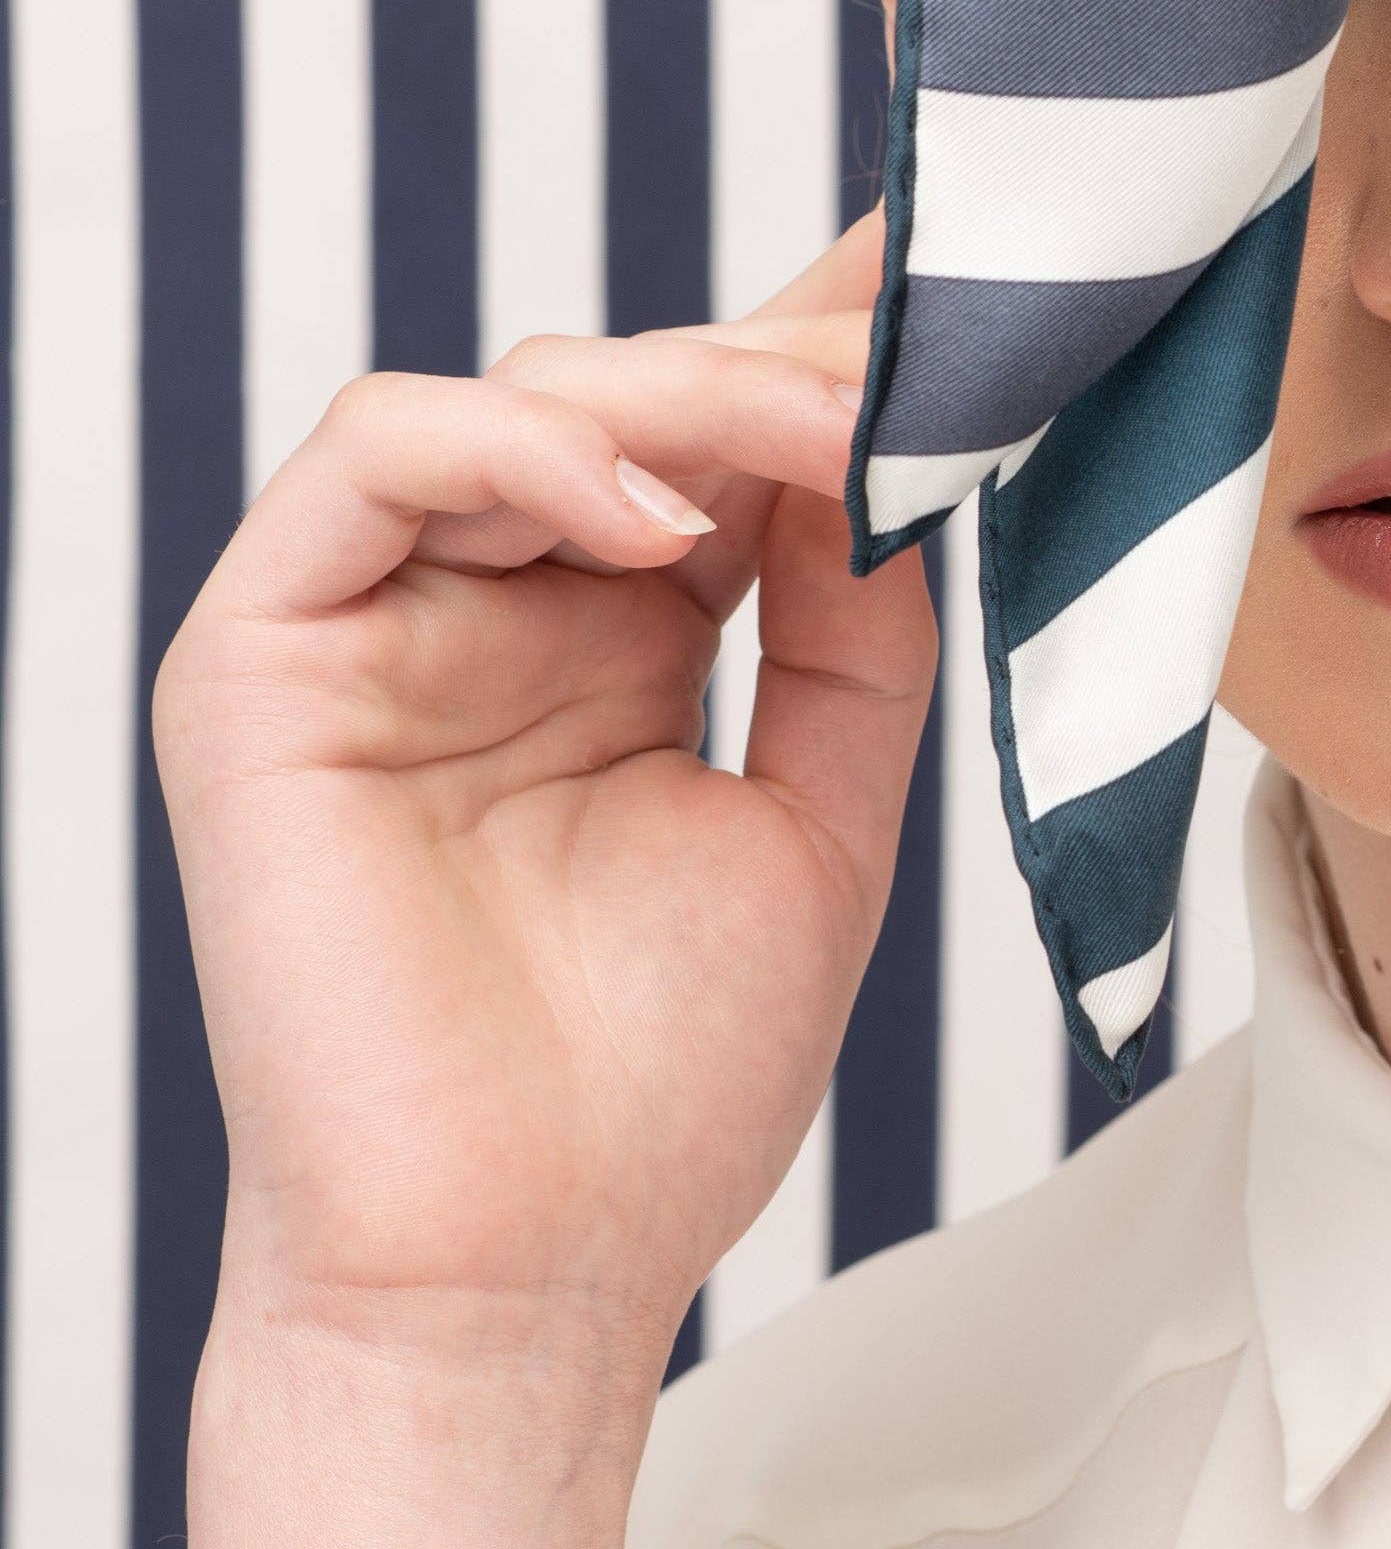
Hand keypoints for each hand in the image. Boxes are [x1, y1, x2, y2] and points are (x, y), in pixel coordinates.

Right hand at [155, 215, 935, 1388]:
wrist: (522, 1277)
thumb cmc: (657, 1096)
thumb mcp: (822, 818)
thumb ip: (857, 630)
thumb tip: (907, 446)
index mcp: (614, 641)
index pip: (719, 442)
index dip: (829, 348)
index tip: (969, 271)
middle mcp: (491, 609)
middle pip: (637, 393)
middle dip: (794, 364)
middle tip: (932, 358)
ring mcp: (374, 624)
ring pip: (523, 393)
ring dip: (693, 392)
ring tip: (826, 442)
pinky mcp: (263, 655)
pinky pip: (378, 454)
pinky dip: (524, 444)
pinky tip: (656, 511)